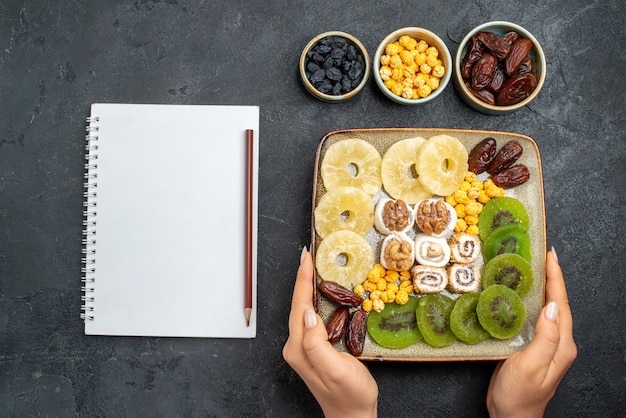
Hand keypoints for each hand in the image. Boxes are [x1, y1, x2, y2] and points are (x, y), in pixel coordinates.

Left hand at [283, 248, 377, 417]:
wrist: (353, 416)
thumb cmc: (349, 395)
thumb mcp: (336, 369)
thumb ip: (317, 342)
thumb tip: (309, 313)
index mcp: (299, 347)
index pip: (299, 305)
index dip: (302, 280)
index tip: (306, 258)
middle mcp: (297, 346)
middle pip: (298, 305)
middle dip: (302, 279)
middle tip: (308, 256)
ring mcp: (304, 348)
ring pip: (303, 310)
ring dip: (307, 287)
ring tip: (312, 268)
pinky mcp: (314, 349)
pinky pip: (311, 318)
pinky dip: (315, 300)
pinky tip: (320, 293)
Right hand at [486, 249, 576, 416]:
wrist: (511, 417)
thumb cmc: (519, 395)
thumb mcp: (530, 365)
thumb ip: (544, 337)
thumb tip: (550, 306)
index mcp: (561, 345)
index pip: (560, 304)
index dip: (556, 278)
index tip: (550, 256)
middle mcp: (557, 342)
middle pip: (557, 302)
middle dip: (552, 277)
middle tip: (542, 255)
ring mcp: (546, 345)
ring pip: (547, 308)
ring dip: (543, 287)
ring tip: (534, 267)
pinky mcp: (532, 347)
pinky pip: (536, 317)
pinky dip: (532, 301)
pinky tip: (522, 295)